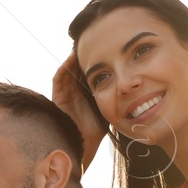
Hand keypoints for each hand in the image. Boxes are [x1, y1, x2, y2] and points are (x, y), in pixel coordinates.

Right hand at [52, 51, 106, 169]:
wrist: (82, 147)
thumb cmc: (94, 132)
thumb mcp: (108, 107)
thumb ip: (114, 95)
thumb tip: (130, 85)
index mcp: (84, 93)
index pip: (88, 72)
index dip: (94, 60)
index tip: (105, 47)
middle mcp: (73, 92)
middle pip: (77, 68)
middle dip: (84, 55)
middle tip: (93, 40)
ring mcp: (64, 94)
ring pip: (68, 70)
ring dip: (74, 58)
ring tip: (81, 44)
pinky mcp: (57, 98)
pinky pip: (58, 79)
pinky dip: (64, 68)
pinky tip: (71, 58)